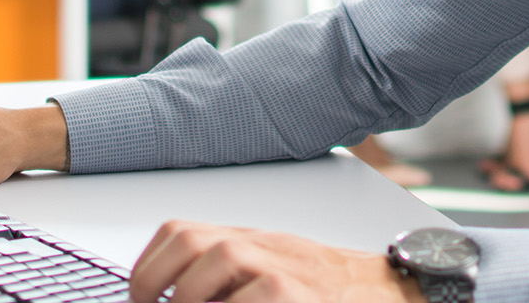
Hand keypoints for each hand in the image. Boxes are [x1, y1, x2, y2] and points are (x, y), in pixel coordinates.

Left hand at [129, 221, 423, 302]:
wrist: (389, 291)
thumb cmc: (328, 289)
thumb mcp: (273, 271)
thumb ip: (228, 281)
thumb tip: (177, 299)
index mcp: (248, 240)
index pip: (180, 232)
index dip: (147, 267)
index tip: (138, 297)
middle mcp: (261, 247)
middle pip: (190, 241)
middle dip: (155, 283)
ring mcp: (280, 270)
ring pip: (217, 263)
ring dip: (189, 298)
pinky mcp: (297, 295)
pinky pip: (252, 297)